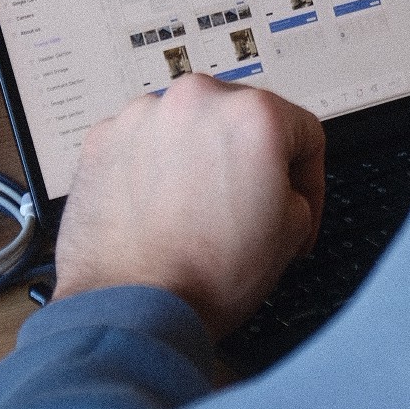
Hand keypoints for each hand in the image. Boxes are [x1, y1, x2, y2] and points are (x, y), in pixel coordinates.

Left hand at [52, 74, 324, 340]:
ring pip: (188, 127)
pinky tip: (160, 209)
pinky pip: (142, 143)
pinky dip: (153, 168)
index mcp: (252, 114)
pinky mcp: (102, 138)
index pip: (301, 131)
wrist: (132, 309)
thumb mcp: (291, 231)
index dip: (307, 178)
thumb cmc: (206, 276)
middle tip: (248, 203)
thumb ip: (293, 189)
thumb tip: (276, 185)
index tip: (297, 200)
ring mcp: (142, 115)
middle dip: (248, 159)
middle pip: (240, 118)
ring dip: (197, 158)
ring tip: (195, 211)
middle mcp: (196, 99)